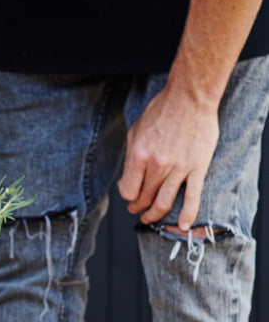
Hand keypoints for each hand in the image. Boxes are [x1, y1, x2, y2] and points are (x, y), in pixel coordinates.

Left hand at [118, 83, 219, 232]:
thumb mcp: (135, 133)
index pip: (127, 191)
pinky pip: (192, 197)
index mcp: (138, 156)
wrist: (191, 96)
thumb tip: (125, 183)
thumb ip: (130, 160)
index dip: (127, 196)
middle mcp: (157, 165)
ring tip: (149, 218)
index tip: (129, 195)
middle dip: (138, 207)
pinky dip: (188, 215)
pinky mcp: (197, 167)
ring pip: (163, 203)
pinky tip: (183, 226)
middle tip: (137, 209)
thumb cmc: (161, 111)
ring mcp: (178, 168)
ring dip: (154, 215)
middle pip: (144, 199)